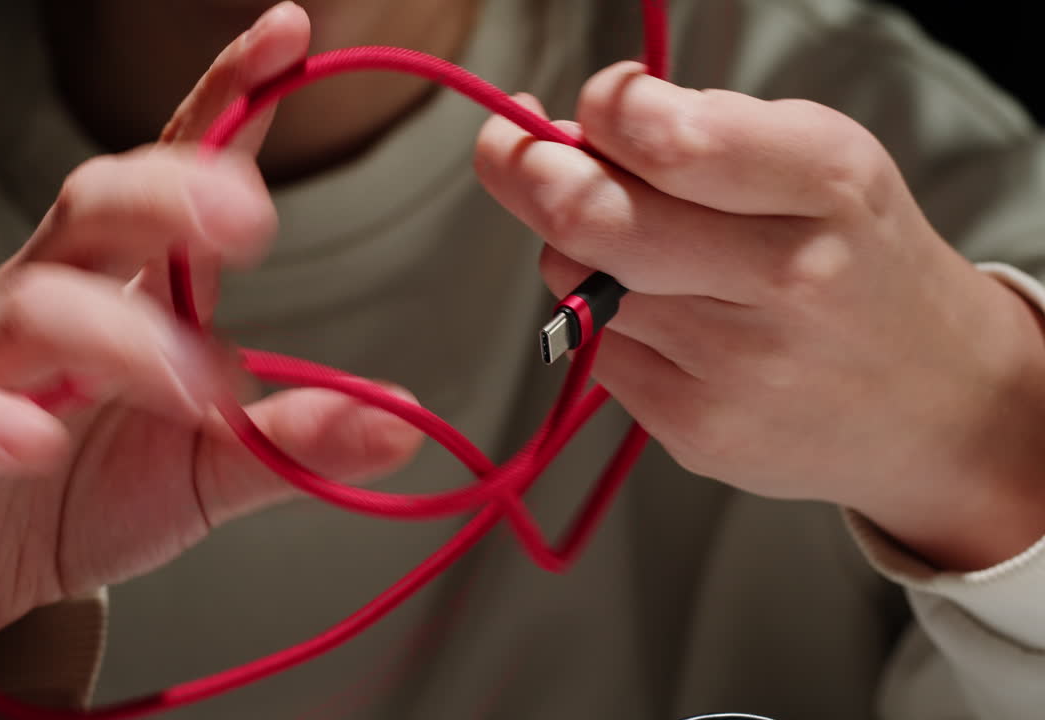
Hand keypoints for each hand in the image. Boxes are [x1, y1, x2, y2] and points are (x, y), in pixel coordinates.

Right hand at [0, 2, 419, 660]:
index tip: (289, 38)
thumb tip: (406, 420)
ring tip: (198, 390)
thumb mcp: (214, 468)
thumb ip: (299, 441)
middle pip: (95, 207)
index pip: (175, 173)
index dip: (226, 101)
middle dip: (167, 195)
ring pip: (37, 304)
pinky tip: (34, 442)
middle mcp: (57, 302)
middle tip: (247, 221)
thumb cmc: (94, 492)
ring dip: (122, 337)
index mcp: (133, 292)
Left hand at [475, 62, 1044, 569]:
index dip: (601, 110)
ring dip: (574, 247)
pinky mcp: (696, 429)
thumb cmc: (860, 263)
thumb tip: (577, 127)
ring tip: (633, 245)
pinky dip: (604, 320)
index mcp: (827, 185)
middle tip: (519, 150)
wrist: (937, 406)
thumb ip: (706, 130)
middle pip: (587, 214)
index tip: (593, 108)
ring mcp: (737, 366)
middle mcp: (786, 277)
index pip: (666, 136)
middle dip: (526, 170)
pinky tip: (667, 319)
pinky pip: (594, 349)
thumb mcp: (822, 163)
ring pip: (571, 280)